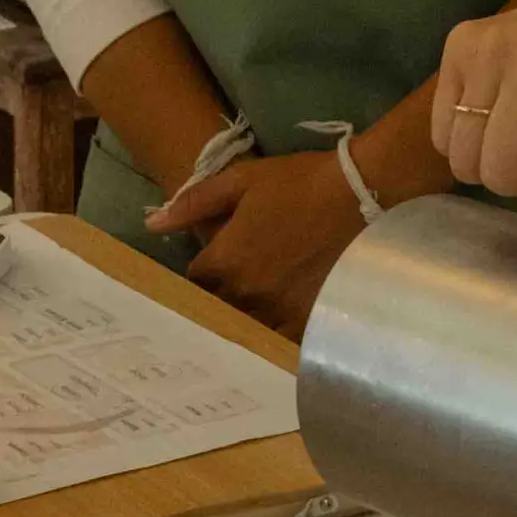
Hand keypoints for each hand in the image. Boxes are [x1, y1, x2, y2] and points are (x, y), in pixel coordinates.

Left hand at [148, 149, 362, 339]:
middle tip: (240, 282)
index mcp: (225, 262)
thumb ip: (194, 203)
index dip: (203, 274)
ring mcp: (280, 312)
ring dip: (252, 315)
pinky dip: (281, 326)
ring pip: (250, 326)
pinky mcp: (310, 320)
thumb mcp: (242, 181)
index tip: (214, 265)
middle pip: (220, 309)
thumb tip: (153, 224)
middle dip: (224, 297)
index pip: (194, 284)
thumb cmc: (299, 183)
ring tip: (265, 299)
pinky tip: (290, 309)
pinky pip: (283, 336)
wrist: (363, 194)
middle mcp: (247, 294)